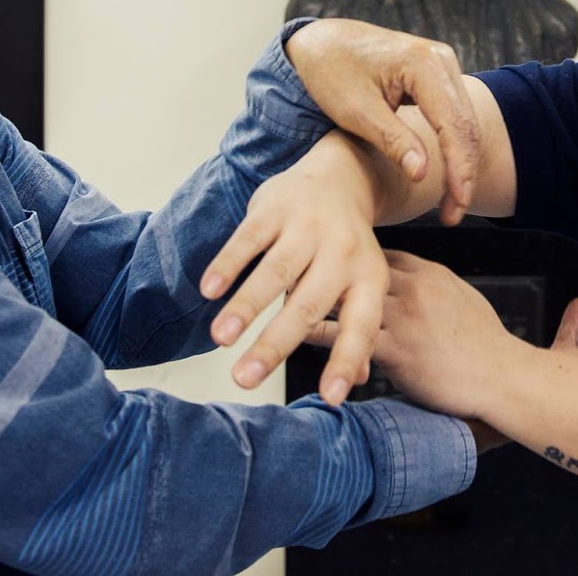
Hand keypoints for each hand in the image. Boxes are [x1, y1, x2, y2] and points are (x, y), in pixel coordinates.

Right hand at [200, 134, 385, 404]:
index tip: (332, 399)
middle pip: (309, 305)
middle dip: (275, 345)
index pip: (361, 325)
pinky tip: (208, 290)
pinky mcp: (277, 207)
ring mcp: (309, 226)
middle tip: (244, 380)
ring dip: (245, 306)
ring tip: (220, 339)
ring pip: (276, 271)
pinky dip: (228, 263)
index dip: (347, 361)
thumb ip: (356, 332)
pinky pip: (249, 237)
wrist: (340, 178)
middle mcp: (343, 252)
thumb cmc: (345, 248)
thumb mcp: (361, 285)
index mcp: (369, 278)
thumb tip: (353, 383)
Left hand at [285, 19, 479, 225]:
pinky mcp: (438, 76)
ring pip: (465, 123)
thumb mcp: (356, 110)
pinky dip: (453, 148)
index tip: (455, 204)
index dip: (458, 168)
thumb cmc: (331, 71)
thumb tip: (423, 173)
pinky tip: (446, 177)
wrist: (322, 43)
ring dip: (461, 164)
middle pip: (466, 125)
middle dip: (463, 173)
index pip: (452, 124)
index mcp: (423, 63)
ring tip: (450, 205)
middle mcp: (441, 59)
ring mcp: (442, 65)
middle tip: (452, 215)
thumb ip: (393, 140)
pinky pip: (454, 116)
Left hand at [312, 251, 514, 420]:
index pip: (380, 256)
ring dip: (308, 299)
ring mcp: (403, 316)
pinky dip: (318, 336)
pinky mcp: (397, 349)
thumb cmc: (488, 347)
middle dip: (323, 269)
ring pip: (345, 298)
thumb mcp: (464, 302)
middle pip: (355, 269)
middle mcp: (413, 287)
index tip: (331, 263)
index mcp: (430, 273)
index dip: (352, 261)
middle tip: (292, 272)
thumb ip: (436, 291)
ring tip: (278, 301)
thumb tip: (421, 289)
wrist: (503, 378)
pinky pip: (346, 339)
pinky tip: (293, 337)